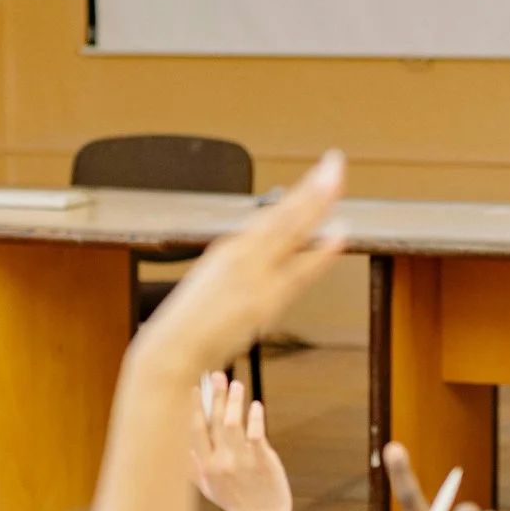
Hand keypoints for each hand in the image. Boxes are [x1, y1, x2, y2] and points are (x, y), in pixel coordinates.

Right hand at [136, 152, 345, 376]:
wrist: (172, 348)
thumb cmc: (194, 322)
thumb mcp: (219, 284)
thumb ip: (250, 270)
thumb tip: (282, 261)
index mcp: (233, 250)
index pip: (276, 215)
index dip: (302, 193)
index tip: (324, 172)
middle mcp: (242, 255)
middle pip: (285, 216)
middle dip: (313, 189)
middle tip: (335, 161)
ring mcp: (252, 276)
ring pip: (289, 233)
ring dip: (315, 206)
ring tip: (335, 180)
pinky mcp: (260, 301)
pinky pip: (296, 273)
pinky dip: (318, 254)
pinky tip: (337, 237)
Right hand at [192, 371, 291, 510]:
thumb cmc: (236, 503)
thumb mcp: (208, 488)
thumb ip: (194, 467)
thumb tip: (180, 447)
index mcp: (205, 466)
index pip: (194, 430)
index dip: (193, 407)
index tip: (192, 386)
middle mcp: (219, 462)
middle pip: (213, 422)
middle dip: (213, 396)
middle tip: (215, 374)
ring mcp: (240, 462)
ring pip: (231, 425)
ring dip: (232, 402)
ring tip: (236, 383)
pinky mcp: (262, 462)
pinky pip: (256, 435)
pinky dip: (254, 419)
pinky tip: (255, 405)